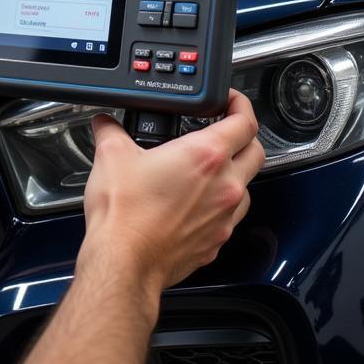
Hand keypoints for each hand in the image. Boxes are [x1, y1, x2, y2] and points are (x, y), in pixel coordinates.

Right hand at [81, 90, 263, 293]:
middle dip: (245, 136)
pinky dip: (221, 205)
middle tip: (226, 129)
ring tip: (210, 169)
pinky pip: (230, 217)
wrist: (124, 262)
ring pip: (247, 187)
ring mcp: (223, 217)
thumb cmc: (124, 215)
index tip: (232, 101)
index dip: (241, 104)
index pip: (244, 122)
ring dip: (235, 173)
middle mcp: (224, 186)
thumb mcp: (111, 156)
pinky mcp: (215, 242)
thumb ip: (111, 131)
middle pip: (256, 152)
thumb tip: (106, 124)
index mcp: (205, 157)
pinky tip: (198, 203)